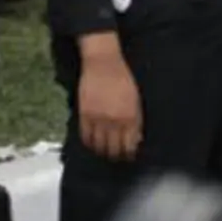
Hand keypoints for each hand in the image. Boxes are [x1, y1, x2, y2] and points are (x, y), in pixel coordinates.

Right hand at [76, 41, 142, 159]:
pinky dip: (89, 143)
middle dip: (116, 156)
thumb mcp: (135, 100)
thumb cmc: (123, 79)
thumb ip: (136, 121)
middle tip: (116, 157)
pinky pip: (86, 136)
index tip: (128, 156)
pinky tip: (92, 143)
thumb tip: (136, 140)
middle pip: (114, 149)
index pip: (129, 145)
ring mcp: (99, 118)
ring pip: (99, 145)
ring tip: (104, 152)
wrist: (103, 63)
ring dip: (102, 151)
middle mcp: (115, 120)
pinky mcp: (85, 114)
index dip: (129, 154)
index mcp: (131, 117)